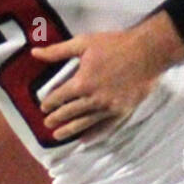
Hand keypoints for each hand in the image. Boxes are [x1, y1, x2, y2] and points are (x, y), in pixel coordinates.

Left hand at [30, 26, 170, 141]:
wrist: (148, 52)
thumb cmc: (115, 45)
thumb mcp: (83, 43)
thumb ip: (57, 51)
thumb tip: (34, 53)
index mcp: (82, 83)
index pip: (59, 97)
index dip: (49, 103)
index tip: (43, 107)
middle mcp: (94, 99)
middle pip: (69, 112)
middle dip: (56, 118)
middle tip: (47, 123)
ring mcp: (109, 107)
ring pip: (85, 123)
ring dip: (70, 130)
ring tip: (58, 135)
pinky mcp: (123, 111)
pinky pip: (106, 127)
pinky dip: (94, 134)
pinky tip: (85, 139)